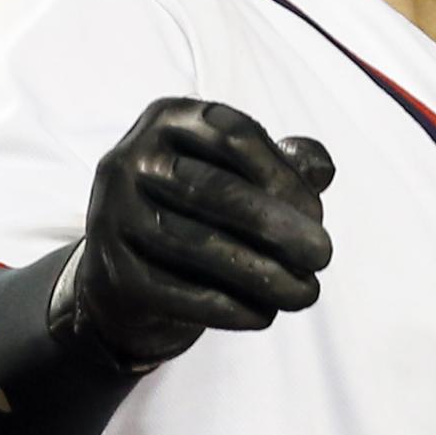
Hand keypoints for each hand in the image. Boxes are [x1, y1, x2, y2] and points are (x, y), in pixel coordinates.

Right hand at [59, 98, 335, 369]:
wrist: (129, 273)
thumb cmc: (202, 211)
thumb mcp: (242, 175)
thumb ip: (287, 164)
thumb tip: (321, 167)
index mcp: (170, 120)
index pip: (234, 136)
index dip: (283, 176)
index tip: (318, 214)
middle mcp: (131, 160)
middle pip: (214, 190)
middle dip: (278, 226)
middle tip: (323, 256)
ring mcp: (112, 214)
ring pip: (195, 244)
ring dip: (261, 274)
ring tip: (305, 294)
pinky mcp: (111, 270)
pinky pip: (174, 290)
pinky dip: (226, 306)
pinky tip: (263, 315)